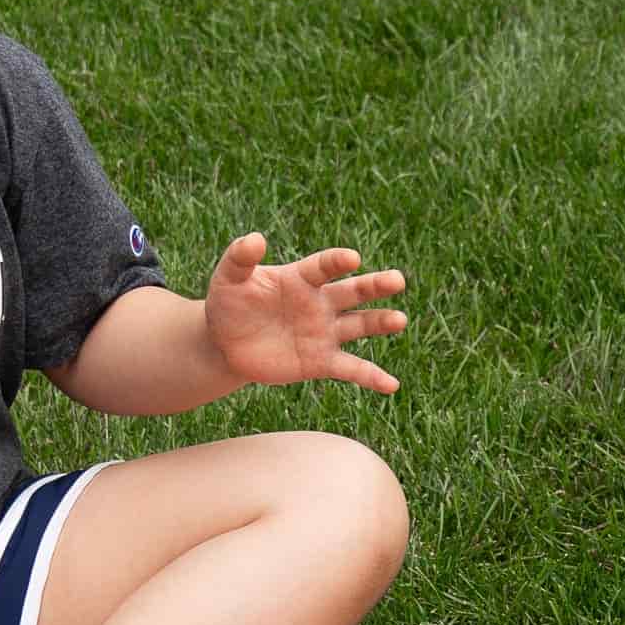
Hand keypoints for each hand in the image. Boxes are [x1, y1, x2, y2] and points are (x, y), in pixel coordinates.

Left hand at [200, 234, 407, 394]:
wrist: (225, 344)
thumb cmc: (229, 303)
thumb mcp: (227, 278)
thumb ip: (240, 257)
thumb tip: (255, 238)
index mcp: (301, 278)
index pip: (324, 267)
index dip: (337, 261)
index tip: (352, 258)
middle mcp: (320, 303)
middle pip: (353, 292)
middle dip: (375, 286)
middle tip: (397, 280)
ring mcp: (324, 333)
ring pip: (360, 326)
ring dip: (380, 322)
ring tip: (399, 320)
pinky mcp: (321, 362)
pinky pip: (351, 368)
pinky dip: (371, 377)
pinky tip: (391, 385)